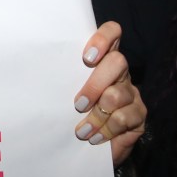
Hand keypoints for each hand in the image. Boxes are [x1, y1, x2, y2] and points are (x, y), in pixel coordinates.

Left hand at [73, 21, 145, 165]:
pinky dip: (108, 130)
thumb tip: (36, 71)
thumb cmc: (72, 110)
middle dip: (94, 85)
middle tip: (78, 104)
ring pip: (118, 94)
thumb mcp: (65, 90)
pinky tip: (96, 138)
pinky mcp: (139, 114)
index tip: (87, 57)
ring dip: (97, 116)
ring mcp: (132, 92)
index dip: (103, 39)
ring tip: (82, 131)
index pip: (112, 32)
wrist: (89, 144)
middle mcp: (120, 72)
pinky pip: (126, 118)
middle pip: (117, 62)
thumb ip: (63, 77)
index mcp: (102, 59)